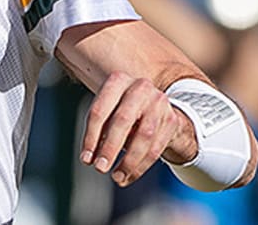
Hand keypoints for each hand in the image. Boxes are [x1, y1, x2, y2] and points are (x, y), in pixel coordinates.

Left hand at [79, 72, 194, 186]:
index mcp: (117, 80)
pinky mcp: (171, 119)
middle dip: (110, 148)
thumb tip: (90, 158)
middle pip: (122, 121)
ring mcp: (159, 102)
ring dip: (128, 161)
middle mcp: (140, 87)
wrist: (154, 105)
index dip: (91, 137)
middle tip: (99, 168)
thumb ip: (99, 130)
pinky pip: (156, 147)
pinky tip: (129, 177)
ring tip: (116, 177)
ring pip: (143, 136)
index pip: (99, 111)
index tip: (86, 159)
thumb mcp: (107, 111)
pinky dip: (141, 166)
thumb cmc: (120, 110)